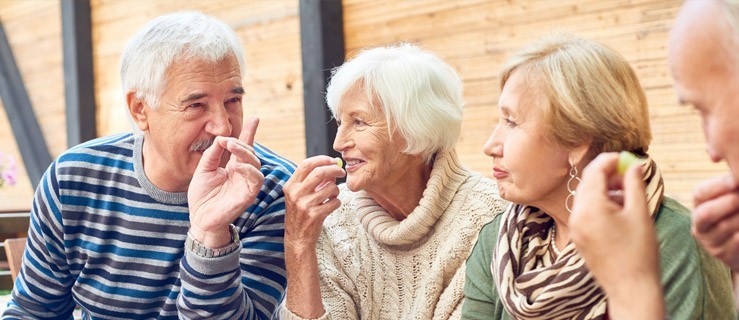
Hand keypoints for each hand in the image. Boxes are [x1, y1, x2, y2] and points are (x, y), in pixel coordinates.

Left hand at [188, 117, 263, 247]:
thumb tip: (222, 139)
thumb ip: (212, 154)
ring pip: (256, 165)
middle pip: (251, 154)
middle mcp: (243, 174)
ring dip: (245, 153)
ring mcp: (247, 184)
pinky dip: (248, 170)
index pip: (244, 147)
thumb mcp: (203, 169)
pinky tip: (237, 166)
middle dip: (242, 143)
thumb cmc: (202, 196)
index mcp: (234, 167)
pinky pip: (255, 180)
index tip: (255, 118)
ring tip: (232, 146)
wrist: (199, 217)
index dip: (250, 133)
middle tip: (228, 139)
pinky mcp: (248, 195)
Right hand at [283, 156, 344, 318]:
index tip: (332, 160)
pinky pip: (334, 202)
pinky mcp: (315, 216)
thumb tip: (331, 166)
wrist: (298, 239)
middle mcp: (295, 194)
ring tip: (332, 196)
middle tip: (342, 171)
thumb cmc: (301, 213)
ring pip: (330, 188)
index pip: (306, 164)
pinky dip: (336, 202)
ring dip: (336, 190)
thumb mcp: (299, 195)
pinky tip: (330, 206)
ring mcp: (304, 206)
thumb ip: (312, 180)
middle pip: (319, 173)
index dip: (322, 159)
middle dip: (334, 170)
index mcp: (290, 186)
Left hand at [569, 153, 663, 318]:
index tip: (625, 158)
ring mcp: (575, 228)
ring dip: (604, 190)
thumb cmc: (639, 252)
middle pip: (587, 183)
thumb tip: (635, 165)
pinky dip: (599, 204)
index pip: (594, 172)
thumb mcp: (640, 213)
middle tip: (628, 175)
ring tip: (627, 195)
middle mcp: (577, 216)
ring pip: (586, 197)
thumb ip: (635, 185)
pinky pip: (585, 212)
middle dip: (607, 175)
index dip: (609, 161)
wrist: (630, 288)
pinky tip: (619, 210)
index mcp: (591, 208)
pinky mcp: (578, 237)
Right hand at [692, 174, 738, 269]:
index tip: (736, 180)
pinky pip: (737, 241)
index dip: (717, 186)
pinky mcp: (721, 255)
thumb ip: (732, 187)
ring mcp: (709, 242)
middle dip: (729, 202)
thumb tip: (737, 175)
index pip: (700, 194)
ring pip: (725, 227)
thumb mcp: (732, 199)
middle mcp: (698, 224)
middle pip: (706, 213)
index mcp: (699, 205)